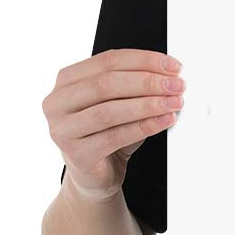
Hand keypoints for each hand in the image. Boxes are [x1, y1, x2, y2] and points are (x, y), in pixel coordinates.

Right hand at [43, 48, 184, 198]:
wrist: (95, 174)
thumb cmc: (107, 132)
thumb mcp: (120, 102)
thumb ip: (135, 85)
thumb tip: (169, 75)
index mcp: (67, 80)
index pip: (108, 60)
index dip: (144, 60)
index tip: (173, 66)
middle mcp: (57, 102)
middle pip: (106, 84)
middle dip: (148, 82)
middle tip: (177, 85)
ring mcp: (62, 129)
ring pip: (110, 111)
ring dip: (148, 105)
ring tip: (174, 103)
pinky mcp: (76, 154)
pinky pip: (115, 137)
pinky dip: (145, 127)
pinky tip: (165, 121)